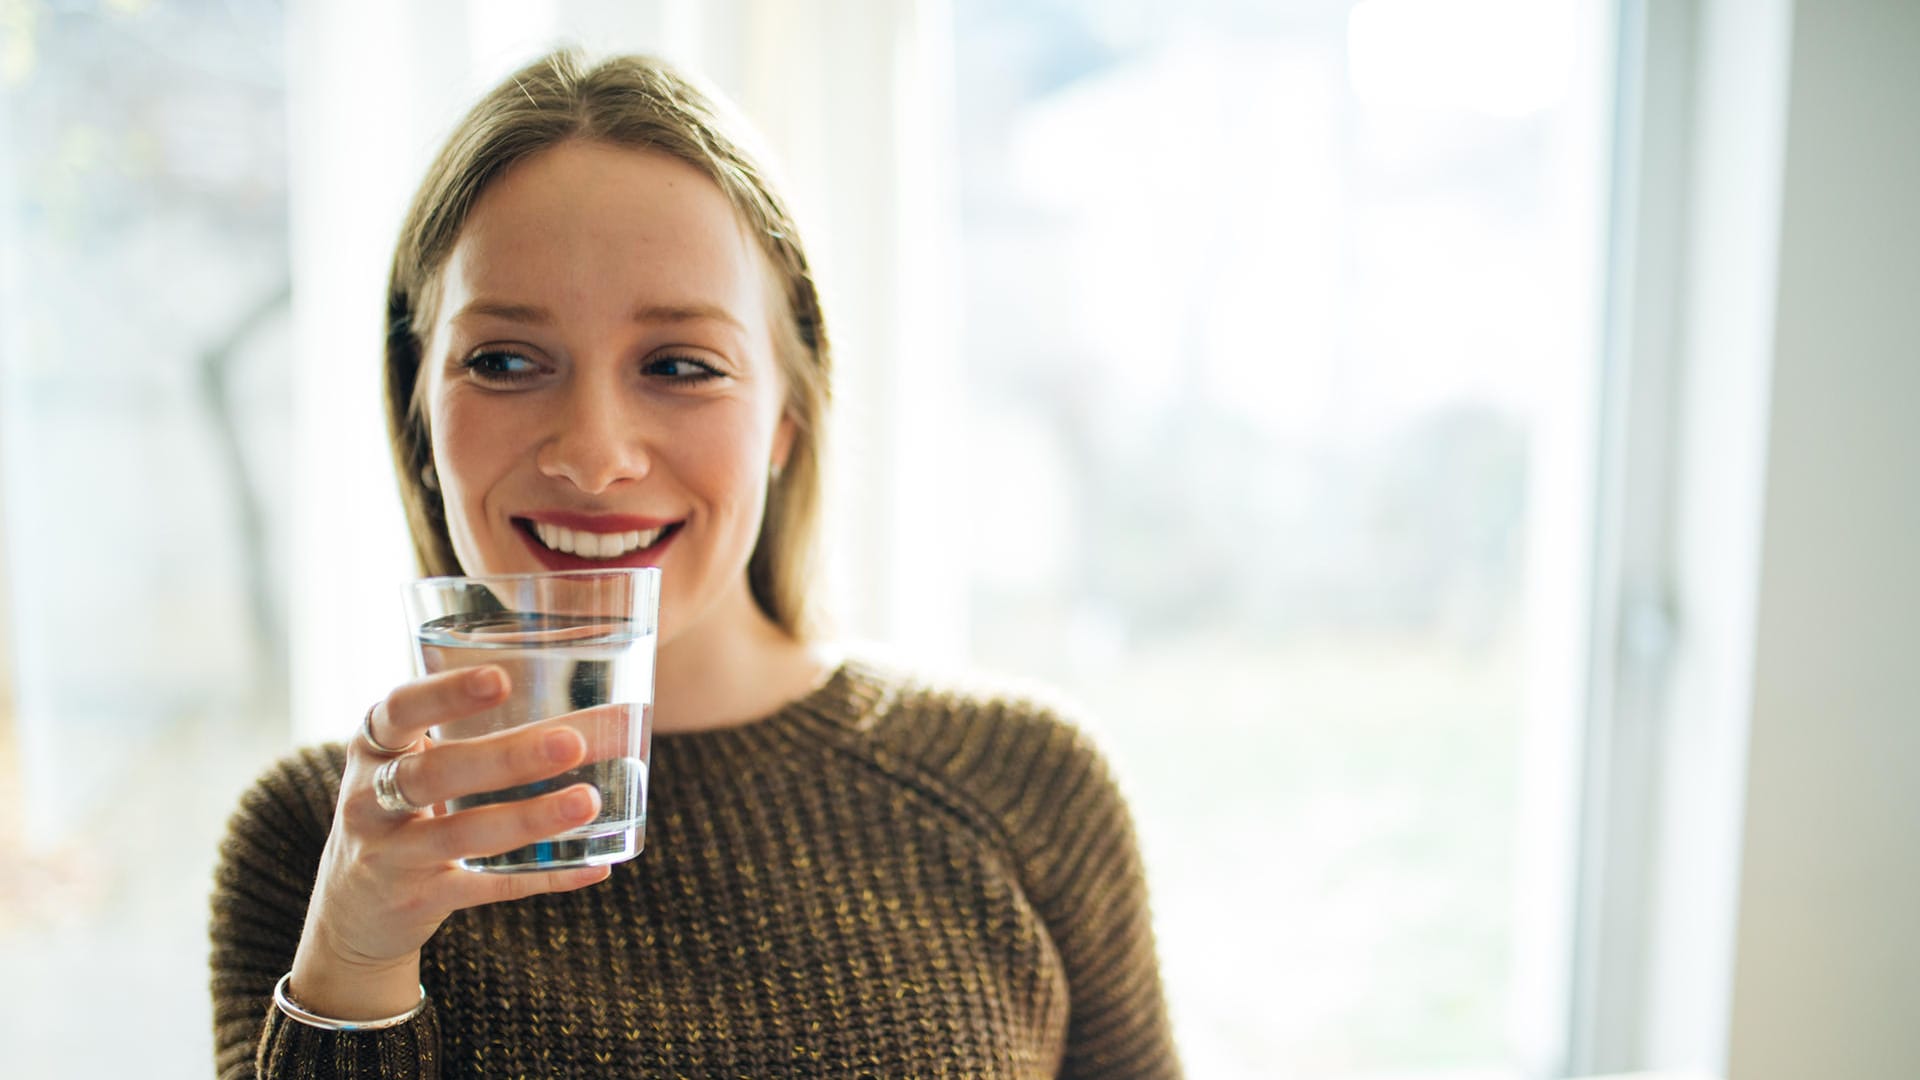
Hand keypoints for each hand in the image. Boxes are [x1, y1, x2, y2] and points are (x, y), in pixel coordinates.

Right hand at [287, 665, 611, 1019]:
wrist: (353, 907)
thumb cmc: (402, 810)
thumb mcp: (410, 762)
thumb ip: (473, 734)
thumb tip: (603, 713)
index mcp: (373, 748)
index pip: (401, 710)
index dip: (446, 694)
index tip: (500, 679)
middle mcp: (369, 799)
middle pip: (436, 774)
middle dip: (506, 757)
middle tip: (570, 743)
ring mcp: (391, 855)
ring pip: (462, 834)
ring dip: (529, 817)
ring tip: (588, 801)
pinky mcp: (418, 900)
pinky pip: (487, 887)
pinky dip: (543, 876)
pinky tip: (593, 866)